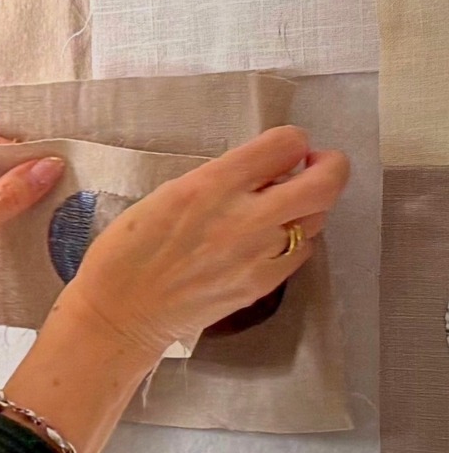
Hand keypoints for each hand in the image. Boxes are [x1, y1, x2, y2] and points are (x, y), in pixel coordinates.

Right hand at [64, 125, 349, 361]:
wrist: (121, 311)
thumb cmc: (128, 249)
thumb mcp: (167, 194)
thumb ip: (219, 179)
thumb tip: (261, 170)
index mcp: (210, 185)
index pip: (285, 145)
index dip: (291, 141)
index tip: (284, 149)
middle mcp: (243, 217)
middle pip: (324, 183)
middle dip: (330, 166)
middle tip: (315, 165)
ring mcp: (259, 255)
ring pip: (317, 218)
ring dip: (308, 204)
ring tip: (282, 205)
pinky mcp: (263, 284)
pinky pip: (300, 251)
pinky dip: (293, 238)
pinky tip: (268, 240)